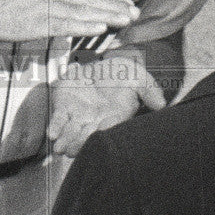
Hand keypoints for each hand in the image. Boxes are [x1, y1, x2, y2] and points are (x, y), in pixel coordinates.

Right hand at [0, 0, 138, 41]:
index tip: (126, 3)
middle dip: (115, 6)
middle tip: (135, 14)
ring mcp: (46, 5)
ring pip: (83, 11)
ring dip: (107, 16)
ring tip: (126, 21)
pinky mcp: (37, 22)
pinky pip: (66, 24)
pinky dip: (84, 26)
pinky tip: (100, 29)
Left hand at [48, 50, 164, 156]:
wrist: (103, 64)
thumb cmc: (124, 75)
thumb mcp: (139, 78)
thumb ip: (149, 91)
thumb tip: (162, 105)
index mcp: (115, 118)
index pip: (109, 130)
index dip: (102, 134)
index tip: (97, 136)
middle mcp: (96, 121)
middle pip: (87, 136)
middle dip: (79, 143)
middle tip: (72, 150)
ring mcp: (79, 116)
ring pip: (71, 132)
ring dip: (66, 141)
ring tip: (61, 147)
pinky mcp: (65, 107)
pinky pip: (58, 119)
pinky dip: (55, 127)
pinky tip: (52, 134)